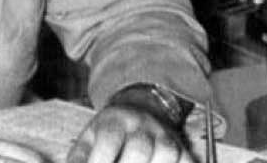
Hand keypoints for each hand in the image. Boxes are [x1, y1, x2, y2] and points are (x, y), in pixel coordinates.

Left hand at [66, 105, 192, 162]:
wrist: (139, 110)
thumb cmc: (108, 132)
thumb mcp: (89, 138)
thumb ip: (79, 159)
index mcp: (114, 120)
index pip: (109, 138)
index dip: (101, 160)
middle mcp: (141, 125)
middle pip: (139, 147)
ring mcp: (163, 135)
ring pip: (166, 152)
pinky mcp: (181, 148)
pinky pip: (186, 160)